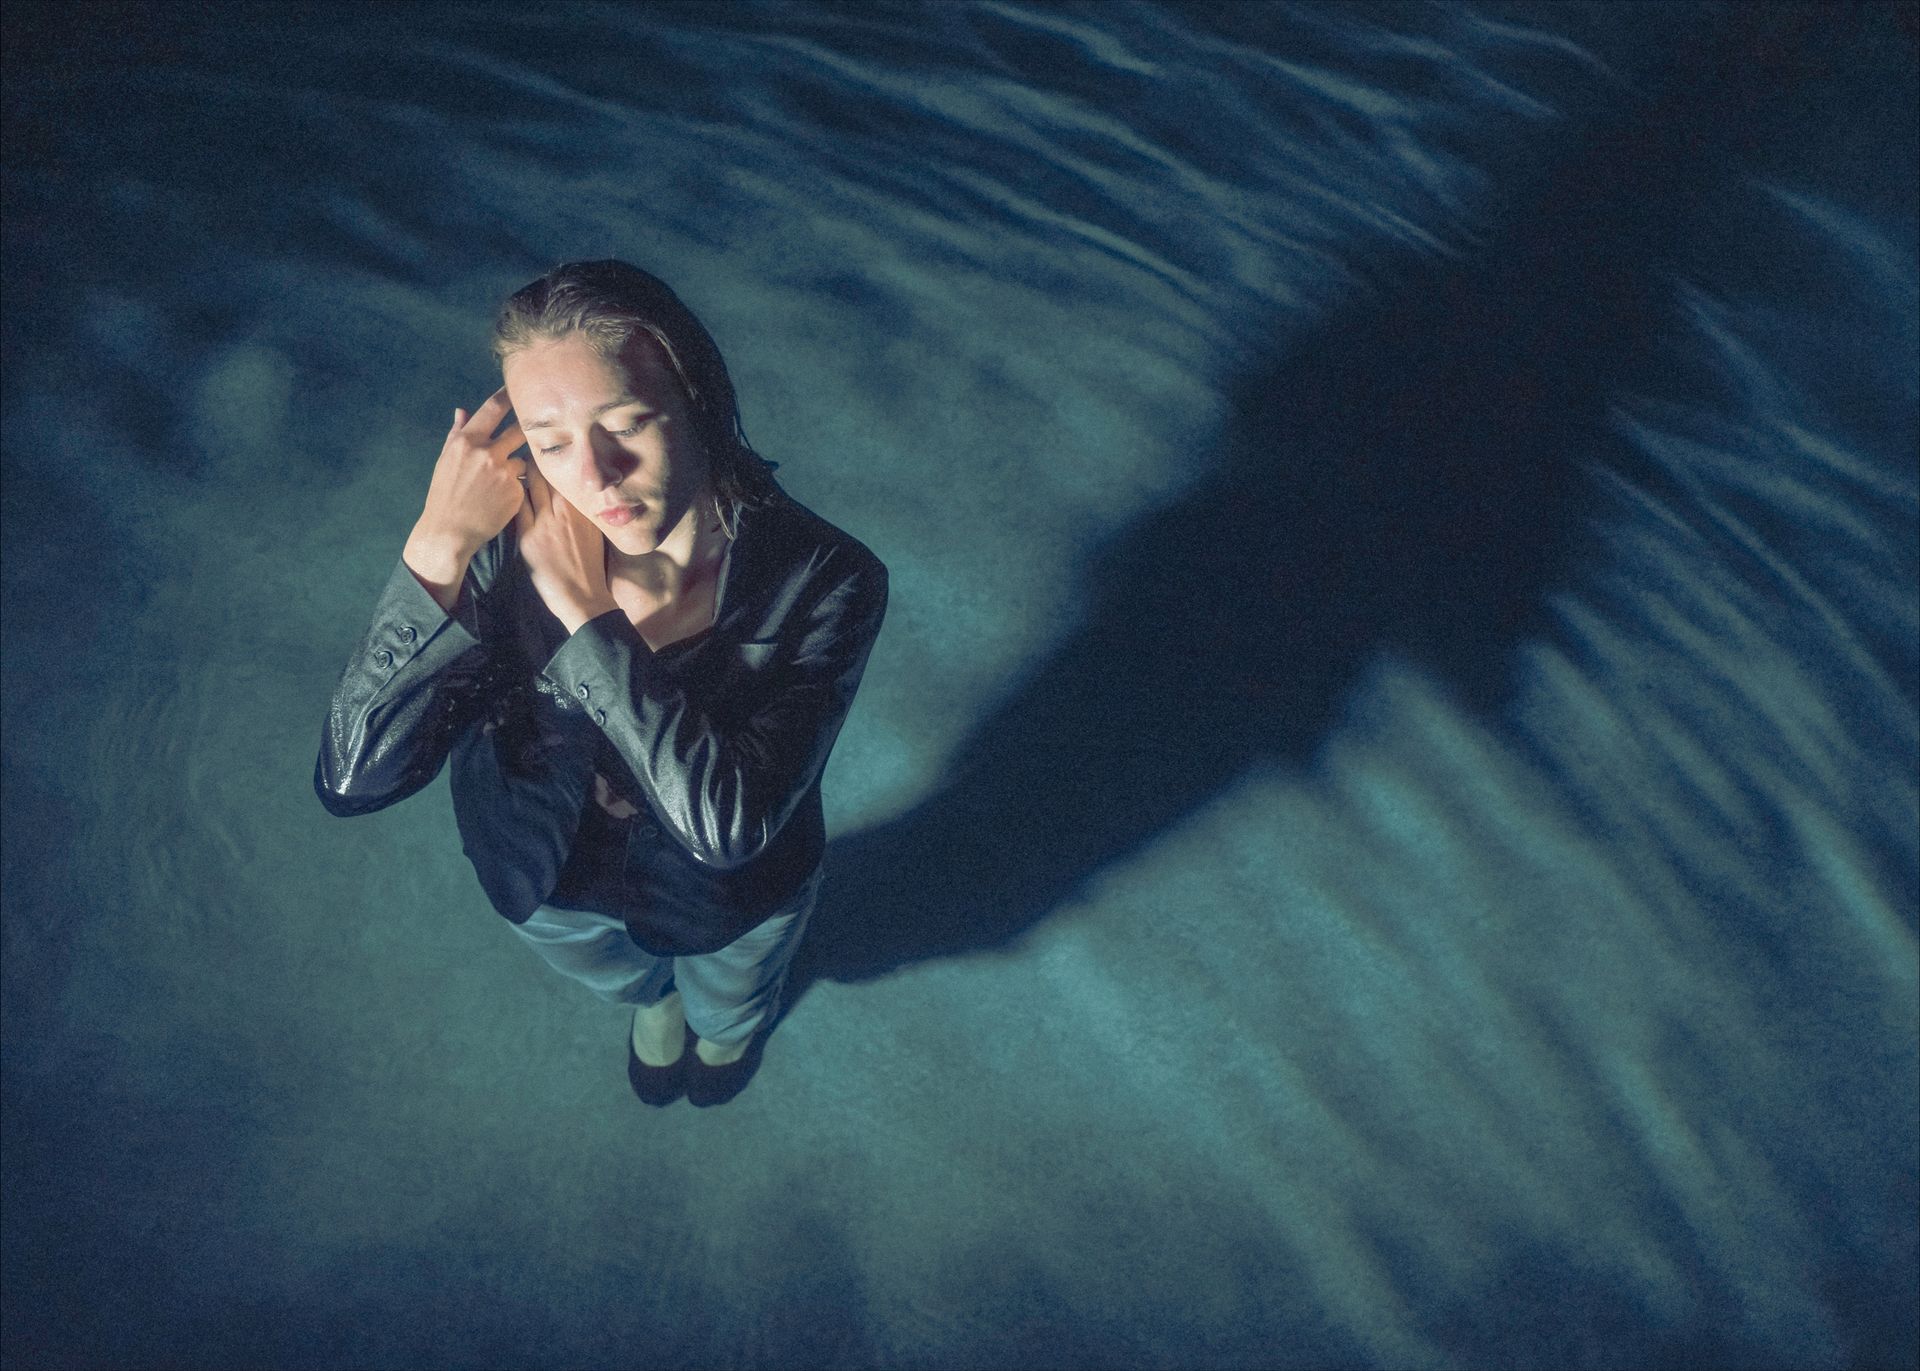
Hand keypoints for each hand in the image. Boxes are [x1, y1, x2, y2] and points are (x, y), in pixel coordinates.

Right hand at [413, 386, 527, 558]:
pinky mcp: (516, 490)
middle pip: (519, 429)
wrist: (450, 531)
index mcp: (466, 441)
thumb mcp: (446, 460)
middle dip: (526, 430)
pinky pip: (523, 481)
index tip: (518, 388)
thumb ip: (457, 434)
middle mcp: (486, 452)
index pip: (493, 408)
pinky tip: (502, 498)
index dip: (508, 395)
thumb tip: (462, 410)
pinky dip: (517, 487)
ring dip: (517, 466)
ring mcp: (503, 472)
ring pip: (523, 458)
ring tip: (500, 482)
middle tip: (534, 429)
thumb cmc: (445, 494)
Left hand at [514, 458, 618, 633]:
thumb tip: (576, 490)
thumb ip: (584, 509)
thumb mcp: (595, 531)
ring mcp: (546, 523)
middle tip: (521, 441)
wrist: (584, 596)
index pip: (565, 473)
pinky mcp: (529, 538)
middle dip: (533, 456)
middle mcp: (566, 510)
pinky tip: (503, 488)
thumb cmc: (591, 565)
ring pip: (529, 486)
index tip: (545, 444)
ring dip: (517, 472)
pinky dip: (510, 495)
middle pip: (546, 473)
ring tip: (507, 459)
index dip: (554, 457)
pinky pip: (517, 508)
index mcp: (584, 507)